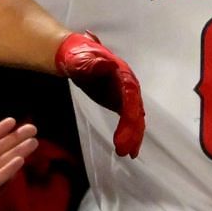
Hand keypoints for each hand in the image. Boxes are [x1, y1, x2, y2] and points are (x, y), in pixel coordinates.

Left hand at [56, 32, 144, 157]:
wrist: (76, 56)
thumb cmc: (78, 56)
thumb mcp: (80, 59)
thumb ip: (92, 63)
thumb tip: (105, 64)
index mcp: (121, 73)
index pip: (130, 93)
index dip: (130, 112)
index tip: (127, 128)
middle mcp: (128, 84)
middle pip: (135, 109)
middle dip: (132, 130)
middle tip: (123, 150)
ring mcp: (126, 95)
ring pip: (135, 118)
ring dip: (133, 137)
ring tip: (127, 154)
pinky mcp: (121, 103)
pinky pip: (130, 121)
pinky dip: (131, 136)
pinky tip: (130, 152)